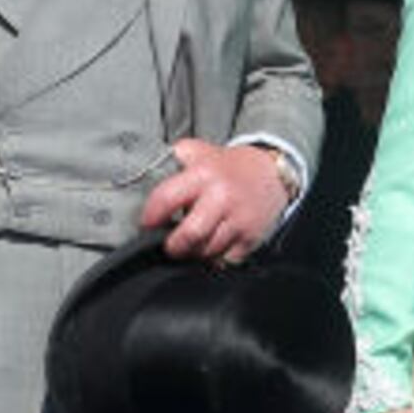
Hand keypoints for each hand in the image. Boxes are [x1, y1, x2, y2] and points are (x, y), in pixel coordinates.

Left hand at [137, 137, 291, 263]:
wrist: (272, 173)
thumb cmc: (229, 166)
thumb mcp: (200, 151)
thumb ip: (172, 160)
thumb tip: (141, 174)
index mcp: (203, 174)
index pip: (166, 199)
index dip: (150, 216)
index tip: (147, 224)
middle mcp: (221, 197)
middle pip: (188, 235)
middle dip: (173, 245)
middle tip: (170, 244)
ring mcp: (238, 220)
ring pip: (206, 251)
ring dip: (194, 252)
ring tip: (192, 243)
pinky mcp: (249, 238)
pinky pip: (224, 260)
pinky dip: (214, 259)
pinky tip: (212, 246)